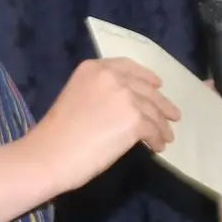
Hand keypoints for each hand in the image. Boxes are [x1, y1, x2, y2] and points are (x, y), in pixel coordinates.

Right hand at [27, 58, 180, 191]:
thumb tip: (125, 107)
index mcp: (93, 68)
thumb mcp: (77, 98)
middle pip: (146, 89)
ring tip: (167, 136)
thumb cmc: (56, 134)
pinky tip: (158, 147)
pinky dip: (158, 139)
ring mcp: (125, 97)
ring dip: (162, 125)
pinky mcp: (135, 120)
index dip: (146, 76)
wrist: (48, 155)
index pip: (128, 67)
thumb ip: (101, 94)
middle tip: (173, 115)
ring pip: (153, 110)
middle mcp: (112, 77)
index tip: (158, 84)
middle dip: (161, 103)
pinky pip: (153, 129)